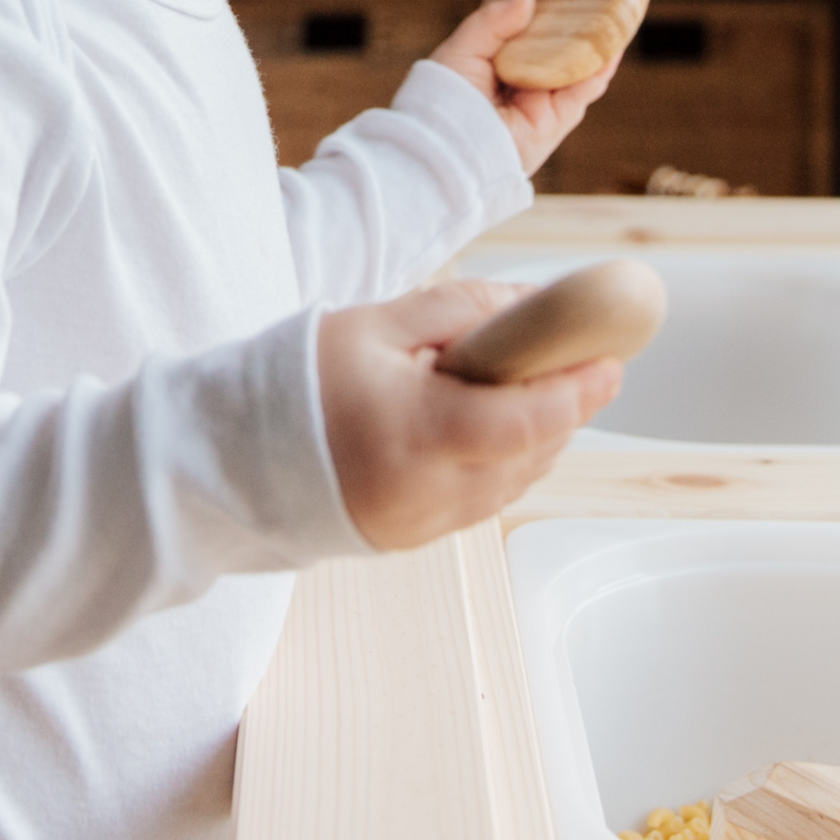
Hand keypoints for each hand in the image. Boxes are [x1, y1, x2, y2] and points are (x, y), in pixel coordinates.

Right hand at [317, 280, 621, 550]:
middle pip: (528, 454)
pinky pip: (482, 501)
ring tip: (547, 390)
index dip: (574, 392)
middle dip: (566, 410)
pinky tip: (503, 430)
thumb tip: (531, 302)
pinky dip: (505, 465)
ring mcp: (420, 522)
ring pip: (512, 484)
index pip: (522, 421)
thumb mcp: (377, 325)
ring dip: (540, 439)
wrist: (230, 457)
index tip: (609, 360)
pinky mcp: (411, 537)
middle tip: (588, 364)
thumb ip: (460, 311)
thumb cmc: (297, 382)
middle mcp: (424, 490)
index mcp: (415, 432)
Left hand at [428, 0, 620, 176]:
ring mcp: (541, 101)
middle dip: (576, 25)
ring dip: (597, 44)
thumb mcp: (462, 48)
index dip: (543, 11)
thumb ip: (493, 21)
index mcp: (496, 63)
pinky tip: (612, 46)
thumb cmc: (443, 100)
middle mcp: (522, 82)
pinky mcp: (556, 120)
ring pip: (578, 67)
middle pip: (557, 48)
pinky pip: (585, 90)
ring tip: (614, 13)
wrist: (447, 146)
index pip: (526, 32)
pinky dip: (601, 69)